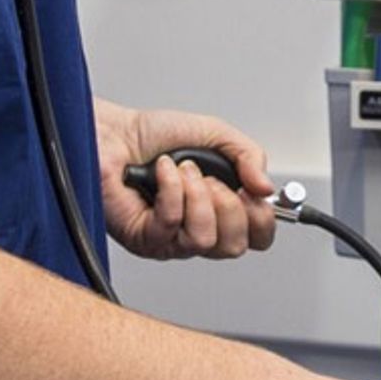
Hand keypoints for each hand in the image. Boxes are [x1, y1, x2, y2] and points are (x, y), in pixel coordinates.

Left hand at [93, 100, 277, 259]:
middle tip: (211, 179)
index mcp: (218, 210)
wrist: (113, 133)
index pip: (256, 238)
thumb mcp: (215, 134)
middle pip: (235, 246)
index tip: (253, 192)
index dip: (261, 219)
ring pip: (204, 240)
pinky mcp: (144, 239)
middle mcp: (196, 229)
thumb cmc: (153, 135)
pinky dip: (171, 190)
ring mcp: (170, 239)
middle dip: (229, 205)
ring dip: (197, 196)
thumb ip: (249, 155)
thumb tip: (267, 188)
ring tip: (183, 171)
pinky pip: (171, 225)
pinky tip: (163, 172)